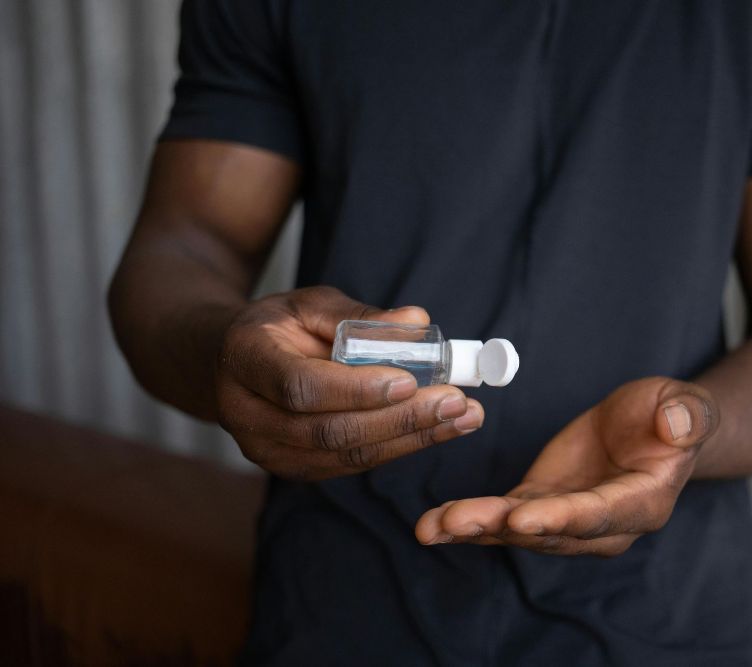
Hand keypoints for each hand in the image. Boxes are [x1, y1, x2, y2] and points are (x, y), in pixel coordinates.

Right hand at [215, 286, 482, 479]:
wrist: (229, 365)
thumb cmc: (277, 327)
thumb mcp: (310, 304)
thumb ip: (360, 316)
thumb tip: (419, 322)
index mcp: (245, 360)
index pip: (300, 386)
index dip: (356, 388)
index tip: (409, 380)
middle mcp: (247, 414)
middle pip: (328, 431)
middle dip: (400, 419)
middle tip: (456, 401)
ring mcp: (268, 450)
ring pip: (345, 455)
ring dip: (411, 438)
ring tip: (464, 417)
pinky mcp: (295, 468)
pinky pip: (351, 464)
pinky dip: (400, 446)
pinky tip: (440, 428)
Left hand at [415, 378, 716, 555]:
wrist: (653, 426)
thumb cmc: (672, 414)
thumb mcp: (685, 406)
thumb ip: (686, 417)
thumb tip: (678, 424)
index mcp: (642, 502)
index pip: (598, 515)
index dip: (560, 518)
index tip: (521, 519)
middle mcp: (603, 524)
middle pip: (549, 531)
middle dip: (501, 528)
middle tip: (456, 523)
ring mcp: (569, 518)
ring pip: (520, 529)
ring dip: (475, 528)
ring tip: (431, 526)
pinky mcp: (542, 504)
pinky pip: (505, 516)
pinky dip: (471, 519)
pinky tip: (435, 521)